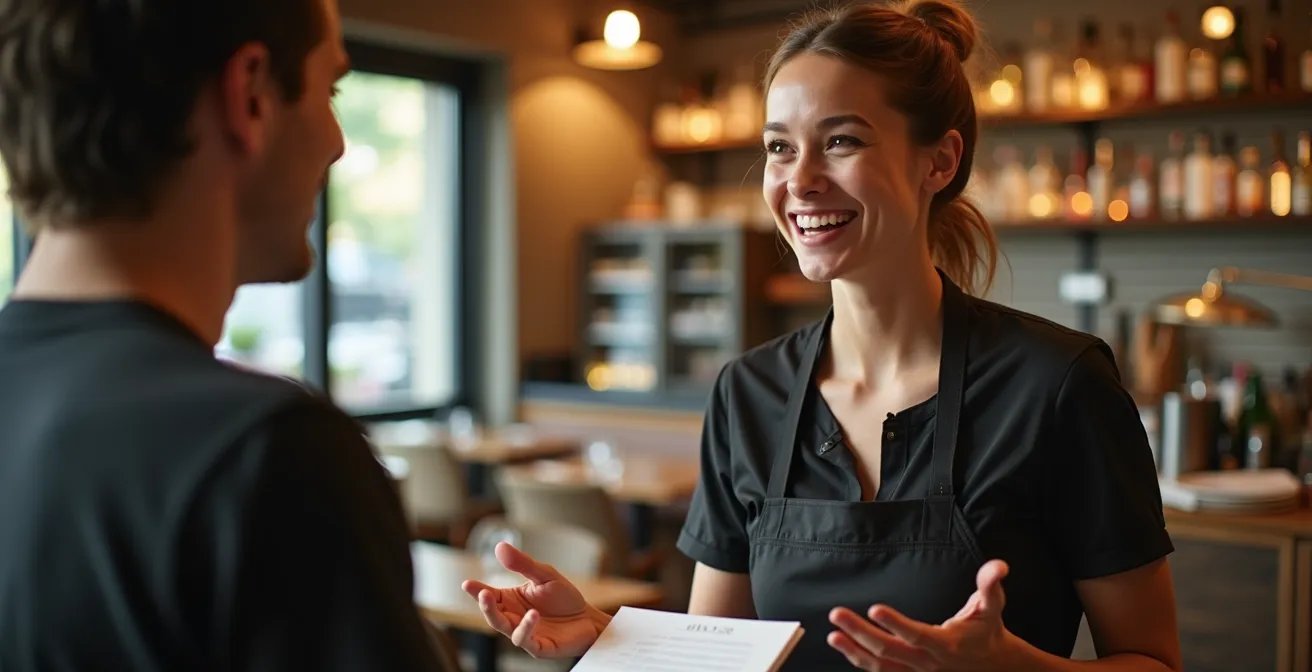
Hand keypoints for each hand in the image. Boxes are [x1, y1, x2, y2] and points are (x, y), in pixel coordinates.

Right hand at [460, 542, 610, 657]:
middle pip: (493, 614)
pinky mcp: (539, 646)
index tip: (467, 584)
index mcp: (511, 600)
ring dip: (502, 618)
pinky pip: (526, 640)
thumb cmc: (564, 598)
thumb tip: (500, 547)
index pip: (490, 595)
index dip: (477, 591)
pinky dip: (526, 628)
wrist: (589, 618)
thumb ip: (523, 564)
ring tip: (504, 600)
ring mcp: (525, 633)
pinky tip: (533, 615)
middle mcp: (514, 618)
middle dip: (485, 605)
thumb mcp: (545, 575)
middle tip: (483, 594)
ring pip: (505, 629)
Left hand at [827, 560, 1021, 670]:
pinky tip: (844, 645)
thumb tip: (998, 565)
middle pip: (889, 651)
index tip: (874, 608)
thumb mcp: (991, 607)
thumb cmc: (987, 632)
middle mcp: (928, 663)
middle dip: (860, 633)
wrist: (992, 666)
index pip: (916, 635)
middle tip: (837, 614)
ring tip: (833, 634)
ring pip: (881, 667)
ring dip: (854, 651)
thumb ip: (990, 585)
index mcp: (945, 645)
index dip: (896, 624)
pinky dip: (860, 660)